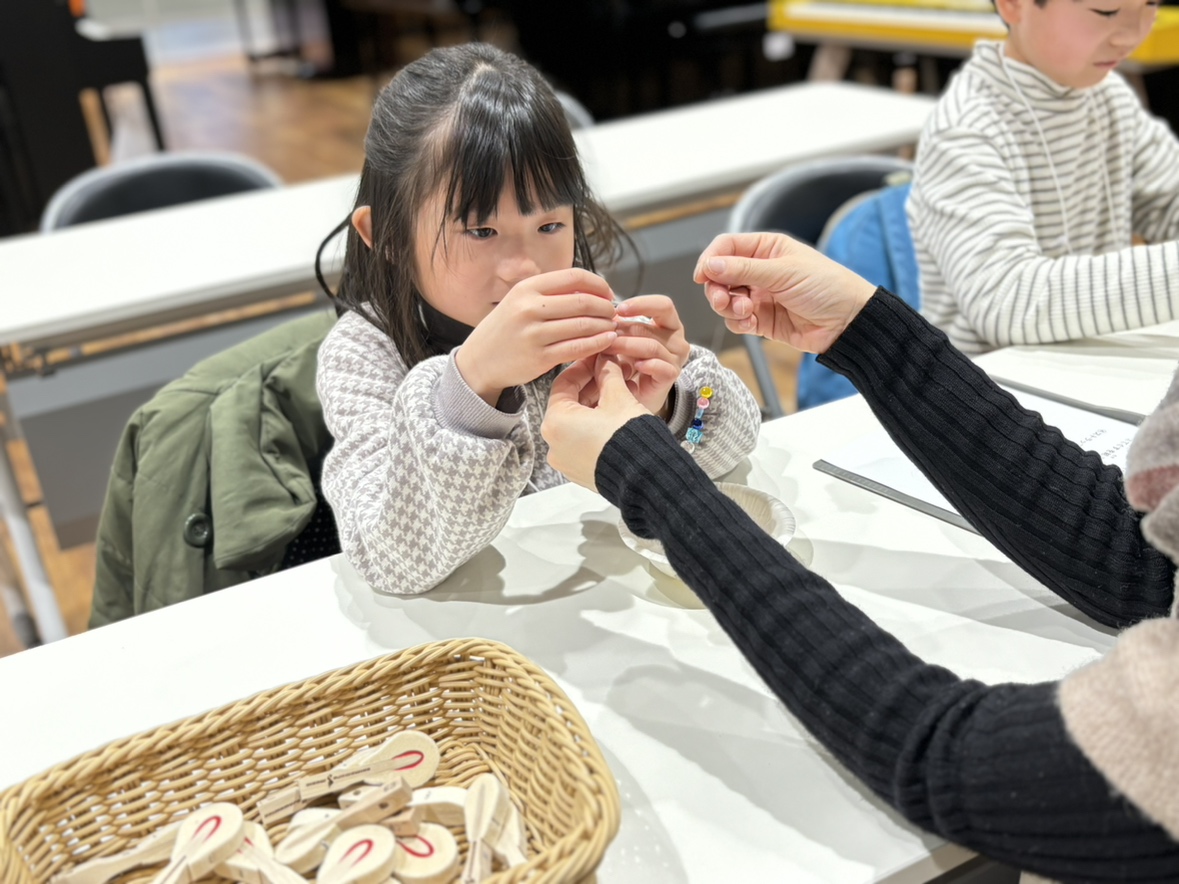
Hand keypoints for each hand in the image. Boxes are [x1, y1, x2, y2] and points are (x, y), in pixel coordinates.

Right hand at [456, 268, 618, 404]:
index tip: (608, 294)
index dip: (598, 284)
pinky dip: (598, 343)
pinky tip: (607, 340)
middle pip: (583, 301)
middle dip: (606, 307)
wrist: (480, 360)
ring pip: (584, 325)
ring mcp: (534, 334)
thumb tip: (592, 289)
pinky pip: (578, 348)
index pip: (575, 277)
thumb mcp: (520, 300)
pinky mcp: (540, 358)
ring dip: (605, 325)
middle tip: (614, 313)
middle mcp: (530, 308)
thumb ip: (551, 293)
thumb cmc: (506, 329)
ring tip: (613, 327)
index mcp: (528, 288)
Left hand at [542, 357, 650, 490]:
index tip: (596, 359)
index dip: (583, 367)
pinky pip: (581, 442)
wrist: (646, 475)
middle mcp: (554, 445)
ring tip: (617, 395)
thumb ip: (608, 374)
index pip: (564, 384)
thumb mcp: (618, 398)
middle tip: (609, 374)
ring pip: (576, 424)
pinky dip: (594, 428)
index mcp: (556, 423)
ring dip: (594, 407)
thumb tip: (605, 361)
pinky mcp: (579, 472)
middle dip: (591, 387)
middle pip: (569, 404)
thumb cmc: (629, 439)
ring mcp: (565, 461)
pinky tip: (614, 418)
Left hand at [606, 295, 690, 416]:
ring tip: (607, 350)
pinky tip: (633, 366)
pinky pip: (661, 367)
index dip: (641, 304)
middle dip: (623, 330)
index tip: (618, 309)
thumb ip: (618, 325)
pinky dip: (646, 365)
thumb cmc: (630, 363)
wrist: (636, 394)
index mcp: (669, 324)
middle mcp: (676, 340)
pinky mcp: (671, 376)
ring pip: (652, 346)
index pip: (663, 305)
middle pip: (650, 328)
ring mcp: (676, 358)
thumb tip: (604, 314)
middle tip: (602, 335)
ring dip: (626, 346)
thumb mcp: (624, 338)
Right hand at [693, 232, 876, 353]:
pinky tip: (749, 323)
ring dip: (727, 307)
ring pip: (725, 300)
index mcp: (767, 249)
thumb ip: (743, 269)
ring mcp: (760, 296)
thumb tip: (711, 265)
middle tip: (722, 298)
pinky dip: (737, 322)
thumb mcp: (784, 272)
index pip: (727, 247)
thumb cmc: (828, 287)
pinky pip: (736, 320)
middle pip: (720, 276)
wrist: (848, 322)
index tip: (702, 275)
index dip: (711, 260)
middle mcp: (760, 271)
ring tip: (745, 311)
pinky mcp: (762, 320)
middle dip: (717, 288)